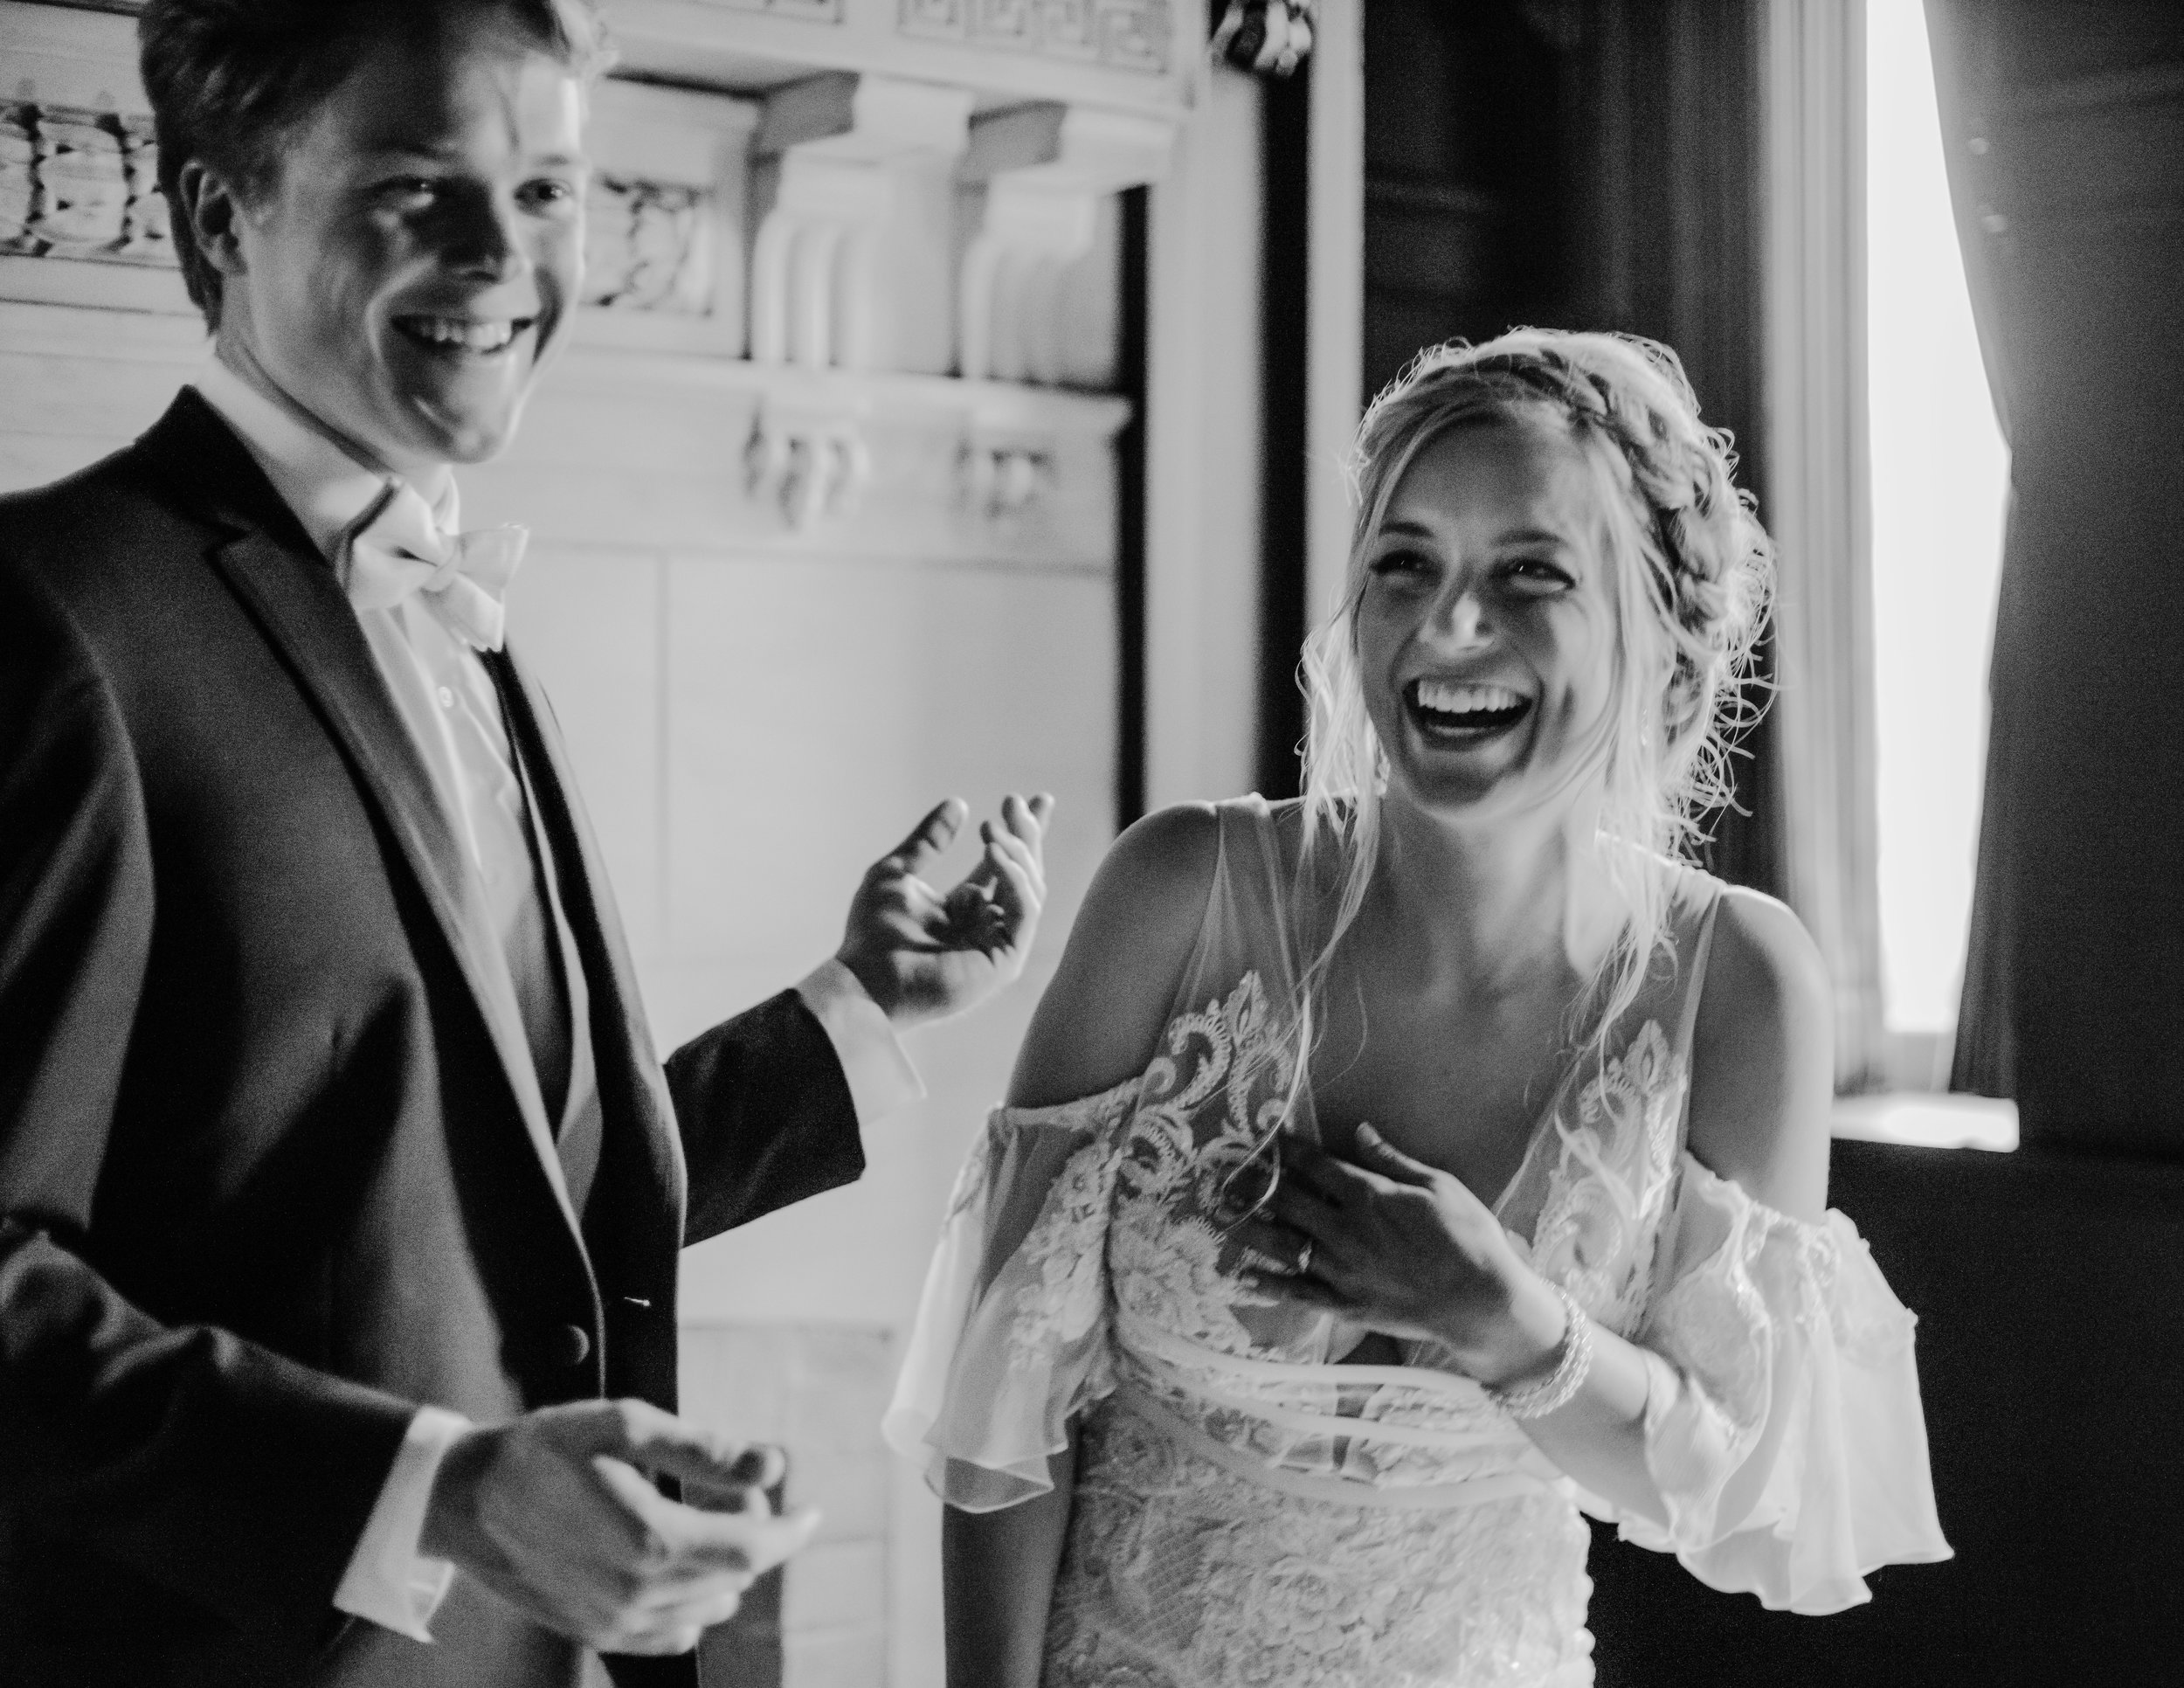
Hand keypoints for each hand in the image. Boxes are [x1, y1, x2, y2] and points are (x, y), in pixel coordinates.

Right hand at [421, 1399, 821, 1656]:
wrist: (463, 1501)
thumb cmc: (542, 1452)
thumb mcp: (625, 1426)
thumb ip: (706, 1450)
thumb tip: (772, 1466)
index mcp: (652, 1544)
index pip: (753, 1550)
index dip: (792, 1530)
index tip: (812, 1510)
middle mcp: (639, 1596)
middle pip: (734, 1577)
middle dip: (752, 1533)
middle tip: (735, 1491)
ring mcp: (616, 1624)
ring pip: (707, 1607)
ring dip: (722, 1567)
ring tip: (698, 1517)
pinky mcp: (596, 1634)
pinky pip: (670, 1633)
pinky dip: (689, 1600)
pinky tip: (673, 1562)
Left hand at [835, 794, 1054, 1029]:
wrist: (864, 978)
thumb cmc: (871, 934)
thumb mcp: (897, 872)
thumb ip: (929, 841)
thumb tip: (958, 803)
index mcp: (966, 906)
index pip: (1005, 865)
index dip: (1022, 832)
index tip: (1033, 799)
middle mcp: (987, 924)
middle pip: (1025, 872)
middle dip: (1026, 835)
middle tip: (1013, 800)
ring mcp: (998, 943)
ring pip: (1031, 888)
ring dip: (1016, 852)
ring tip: (990, 827)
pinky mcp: (1005, 961)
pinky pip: (1025, 911)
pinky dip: (1015, 879)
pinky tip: (994, 853)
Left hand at [1235, 1125, 1564, 1385]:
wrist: (1481, 1301)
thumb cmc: (1468, 1237)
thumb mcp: (1438, 1186)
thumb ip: (1392, 1160)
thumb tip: (1360, 1131)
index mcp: (1369, 1196)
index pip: (1315, 1166)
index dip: (1286, 1151)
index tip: (1264, 1141)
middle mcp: (1346, 1231)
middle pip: (1287, 1202)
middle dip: (1254, 1187)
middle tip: (1223, 1177)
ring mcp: (1342, 1270)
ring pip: (1284, 1246)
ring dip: (1249, 1230)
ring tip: (1219, 1218)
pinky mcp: (1346, 1304)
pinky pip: (1299, 1293)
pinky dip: (1269, 1284)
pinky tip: (1242, 1275)